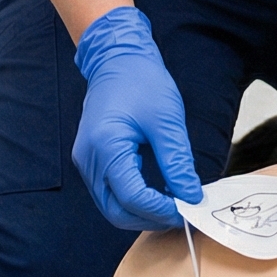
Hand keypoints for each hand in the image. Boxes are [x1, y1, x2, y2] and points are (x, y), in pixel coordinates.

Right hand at [71, 6, 201, 232]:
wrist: (117, 58)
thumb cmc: (141, 81)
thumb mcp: (166, 121)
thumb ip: (176, 162)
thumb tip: (190, 195)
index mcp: (105, 146)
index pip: (132, 196)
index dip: (160, 209)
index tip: (187, 208)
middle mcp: (88, 158)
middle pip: (116, 210)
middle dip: (149, 218)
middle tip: (181, 213)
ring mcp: (86, 160)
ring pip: (111, 205)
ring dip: (140, 212)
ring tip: (171, 205)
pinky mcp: (91, 159)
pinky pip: (109, 191)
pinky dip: (131, 199)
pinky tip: (156, 194)